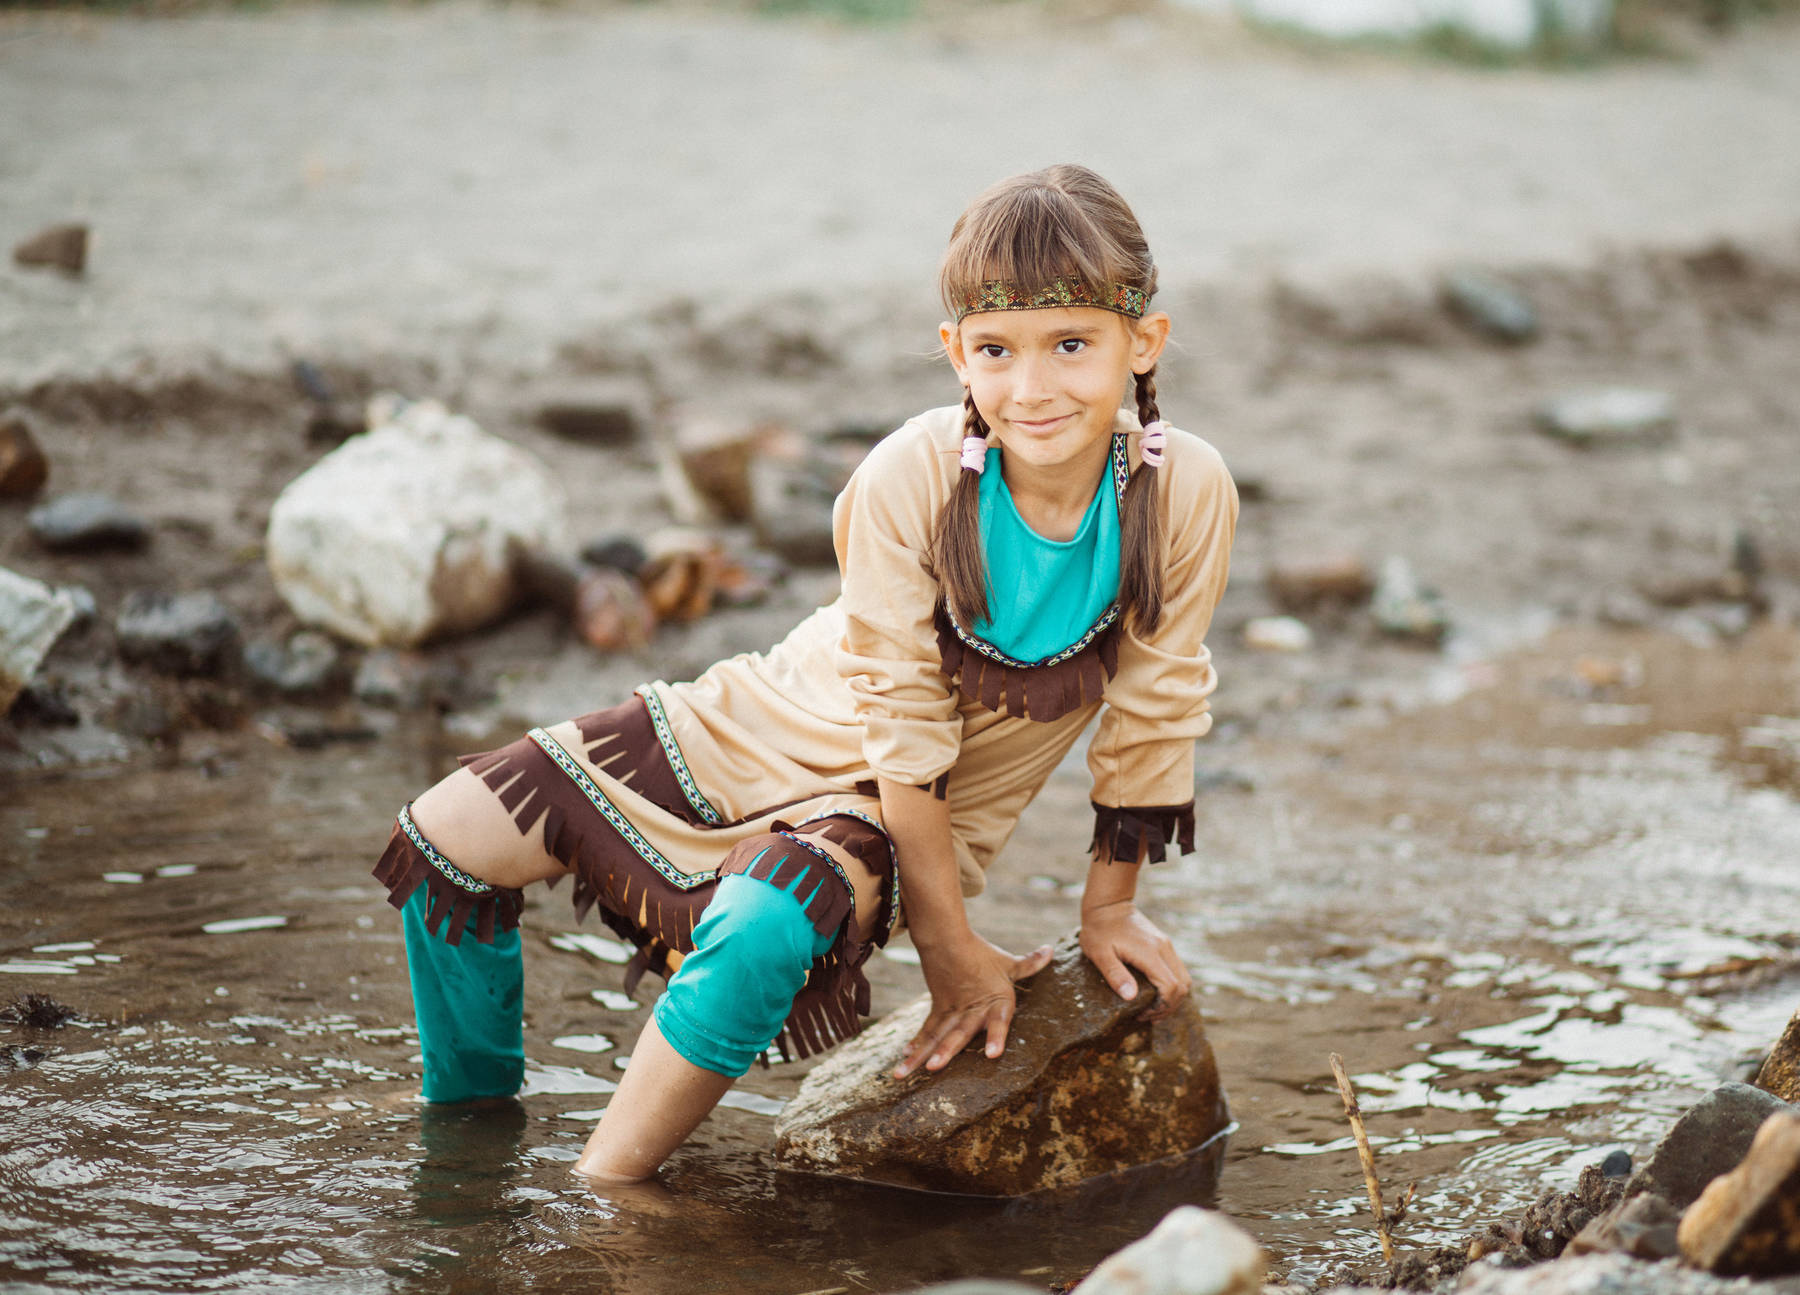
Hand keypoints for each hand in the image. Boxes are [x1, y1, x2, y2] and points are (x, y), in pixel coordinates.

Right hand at [893, 931, 1053, 1078]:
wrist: (947, 938)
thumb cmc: (981, 953)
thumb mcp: (1008, 962)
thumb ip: (1030, 964)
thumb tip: (1050, 951)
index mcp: (996, 1001)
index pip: (998, 1021)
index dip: (996, 1036)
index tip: (992, 1054)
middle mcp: (973, 1009)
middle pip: (958, 1032)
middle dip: (945, 1051)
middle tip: (934, 1068)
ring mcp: (952, 1010)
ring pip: (936, 1035)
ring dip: (922, 1054)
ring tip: (906, 1072)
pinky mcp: (938, 1008)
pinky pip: (927, 1028)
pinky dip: (916, 1042)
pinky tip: (905, 1059)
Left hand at [1079, 900, 1190, 1021]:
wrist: (1108, 904)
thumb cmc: (1099, 929)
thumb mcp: (1099, 954)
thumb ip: (1115, 974)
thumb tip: (1131, 997)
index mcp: (1150, 953)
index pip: (1171, 987)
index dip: (1161, 1007)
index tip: (1142, 1014)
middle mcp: (1164, 949)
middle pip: (1183, 986)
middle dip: (1169, 1006)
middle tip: (1148, 1016)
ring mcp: (1166, 946)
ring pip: (1184, 978)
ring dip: (1172, 997)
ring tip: (1152, 1008)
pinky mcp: (1163, 945)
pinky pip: (1177, 970)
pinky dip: (1171, 986)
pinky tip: (1153, 993)